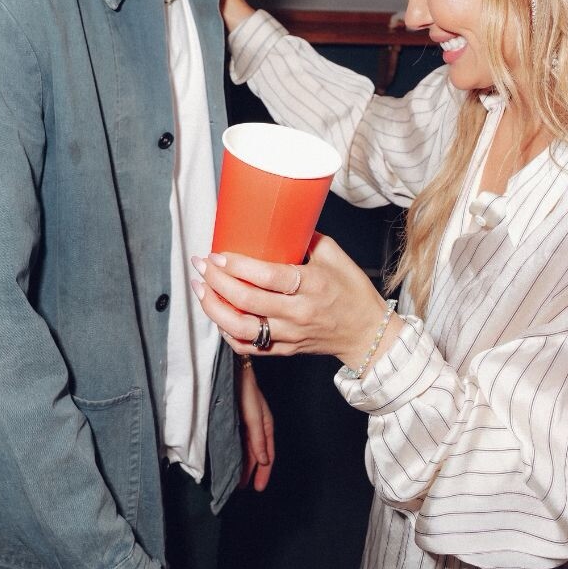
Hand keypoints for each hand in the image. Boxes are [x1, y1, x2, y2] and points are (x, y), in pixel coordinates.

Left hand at [191, 234, 398, 369]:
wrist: (367, 332)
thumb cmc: (352, 290)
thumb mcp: (335, 255)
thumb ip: (306, 237)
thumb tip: (279, 219)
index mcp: (312, 284)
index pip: (267, 276)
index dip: (237, 266)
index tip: (218, 254)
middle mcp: (298, 312)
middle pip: (248, 301)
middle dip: (217, 282)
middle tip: (201, 265)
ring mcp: (290, 334)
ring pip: (242, 328)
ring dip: (215, 309)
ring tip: (200, 290)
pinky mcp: (285, 349)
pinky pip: (249, 347)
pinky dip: (228, 333)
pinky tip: (218, 316)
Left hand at [237, 358, 274, 490]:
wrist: (233, 370)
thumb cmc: (246, 390)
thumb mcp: (254, 416)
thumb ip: (258, 439)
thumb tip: (264, 461)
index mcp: (266, 426)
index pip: (268, 455)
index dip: (264, 472)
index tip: (258, 488)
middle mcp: (258, 427)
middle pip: (257, 455)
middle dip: (252, 472)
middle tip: (244, 488)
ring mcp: (247, 424)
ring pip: (247, 450)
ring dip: (244, 464)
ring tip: (236, 479)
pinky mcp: (236, 420)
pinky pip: (239, 443)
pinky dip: (237, 454)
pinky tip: (232, 460)